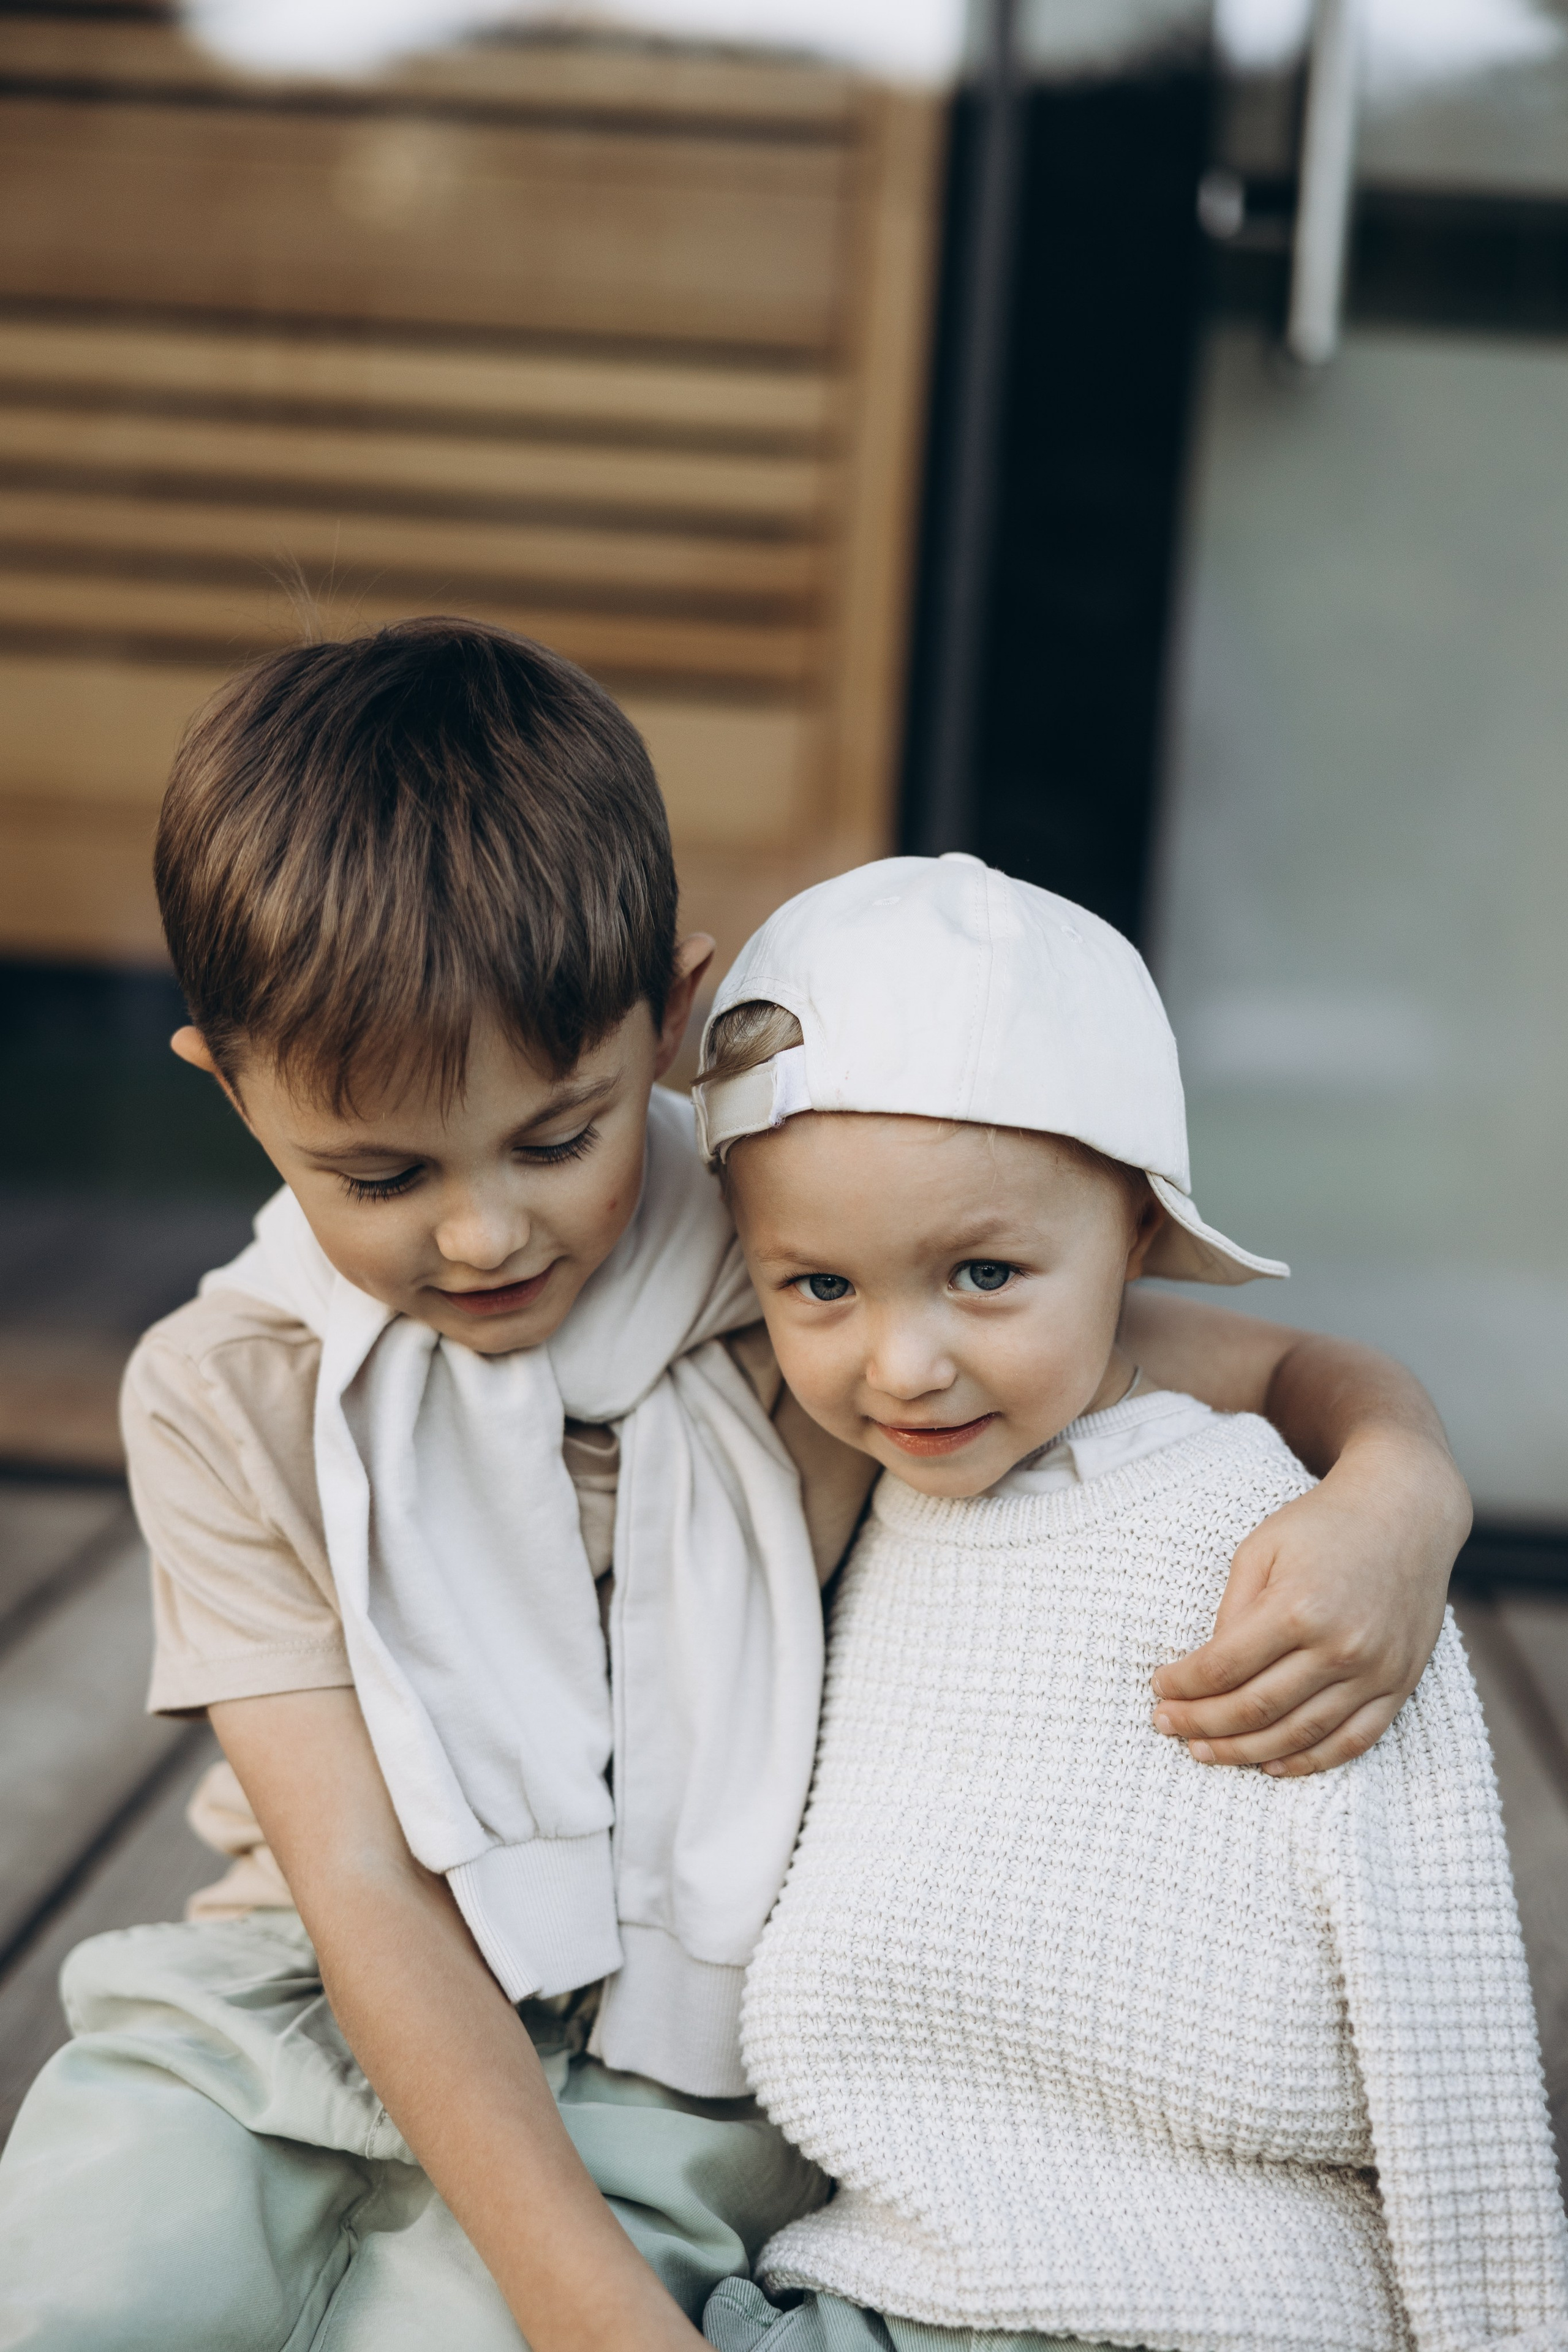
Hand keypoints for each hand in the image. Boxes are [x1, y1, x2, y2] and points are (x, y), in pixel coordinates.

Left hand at [1150, 1431, 1468, 1774]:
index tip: (1158, 1688)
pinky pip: (1353, 1741)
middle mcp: (1341, 1646)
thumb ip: (1233, 1611)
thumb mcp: (1262, 1549)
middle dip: (1202, 1724)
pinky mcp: (1400, 1684)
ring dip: (1245, 1752)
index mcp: (1298, 1607)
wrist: (1406, 1511)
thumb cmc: (1323, 1524)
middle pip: (1257, 1709)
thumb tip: (1207, 1672)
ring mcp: (1375, 1671)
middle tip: (1167, 1727)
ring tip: (1204, 1752)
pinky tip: (1272, 1766)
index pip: (1224, 1667)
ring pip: (1300, 1735)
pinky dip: (1310, 1762)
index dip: (1184, 1685)